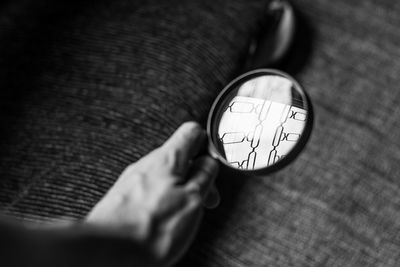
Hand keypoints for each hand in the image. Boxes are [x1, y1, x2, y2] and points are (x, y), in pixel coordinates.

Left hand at [86, 122, 219, 266]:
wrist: (108, 252)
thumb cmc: (149, 230)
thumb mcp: (192, 200)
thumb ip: (203, 176)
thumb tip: (209, 163)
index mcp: (167, 158)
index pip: (191, 132)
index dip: (207, 143)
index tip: (213, 161)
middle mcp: (147, 164)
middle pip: (179, 157)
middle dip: (196, 175)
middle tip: (205, 198)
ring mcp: (132, 180)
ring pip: (164, 176)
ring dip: (179, 190)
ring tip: (184, 214)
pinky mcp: (122, 198)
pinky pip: (149, 191)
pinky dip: (162, 201)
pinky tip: (163, 220)